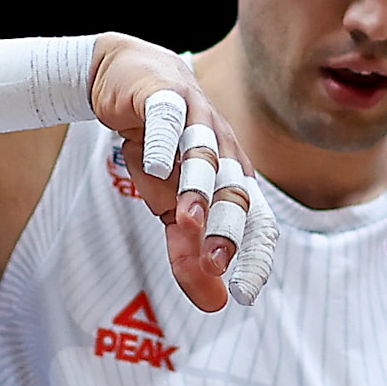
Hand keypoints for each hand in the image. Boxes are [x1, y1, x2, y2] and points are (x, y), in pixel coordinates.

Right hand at [91, 33, 278, 311]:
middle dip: (227, 227)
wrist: (130, 81)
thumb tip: (214, 304)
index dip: (254, 254)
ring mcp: (197, 120)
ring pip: (204, 154)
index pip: (256, 220)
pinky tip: (156, 165)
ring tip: (188, 220)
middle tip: (216, 263)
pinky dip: (163, 140)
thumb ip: (190, 251)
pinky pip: (167, 117)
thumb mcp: (169, 205)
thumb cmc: (161, 149)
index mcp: (233, 178)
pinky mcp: (164, 96)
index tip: (245, 294)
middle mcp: (224, 149)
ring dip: (198, 186)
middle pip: (234, 190)